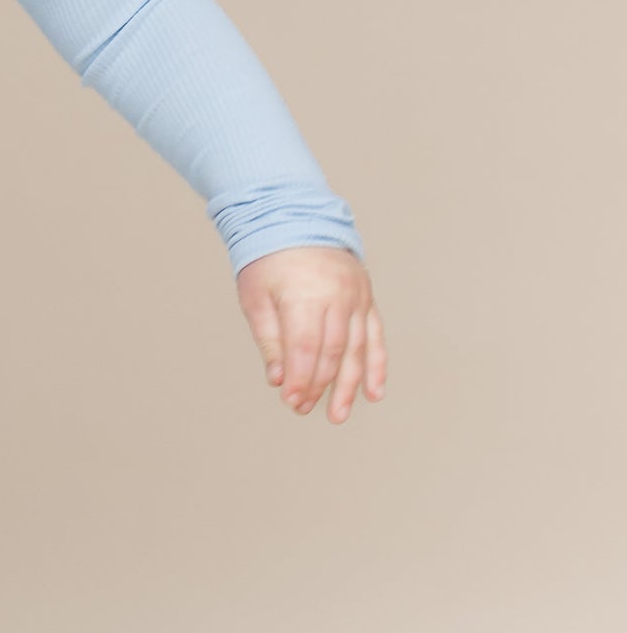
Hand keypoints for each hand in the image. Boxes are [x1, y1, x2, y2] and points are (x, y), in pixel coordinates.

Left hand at [235, 245, 386, 424]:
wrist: (295, 218)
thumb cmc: (268, 259)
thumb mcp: (256, 297)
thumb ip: (269, 340)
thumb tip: (278, 379)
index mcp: (306, 293)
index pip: (306, 346)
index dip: (300, 377)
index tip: (290, 401)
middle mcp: (337, 296)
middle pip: (332, 352)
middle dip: (318, 385)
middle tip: (303, 409)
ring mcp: (356, 297)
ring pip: (357, 349)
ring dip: (349, 385)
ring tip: (338, 414)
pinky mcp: (366, 299)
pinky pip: (376, 336)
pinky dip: (377, 365)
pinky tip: (374, 392)